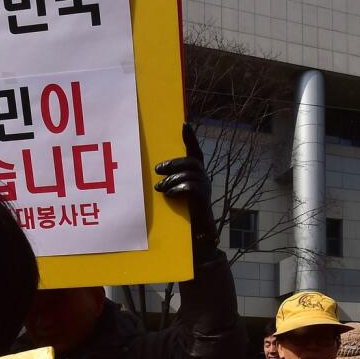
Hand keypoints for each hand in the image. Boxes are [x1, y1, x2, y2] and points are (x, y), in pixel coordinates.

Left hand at [154, 123, 215, 247]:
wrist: (196, 234)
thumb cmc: (181, 213)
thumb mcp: (174, 192)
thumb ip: (169, 181)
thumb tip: (154, 175)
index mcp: (196, 173)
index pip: (195, 151)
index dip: (191, 138)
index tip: (184, 124)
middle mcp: (204, 178)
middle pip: (192, 161)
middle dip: (174, 163)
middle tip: (157, 170)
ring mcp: (205, 188)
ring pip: (190, 173)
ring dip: (172, 180)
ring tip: (160, 188)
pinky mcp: (204, 199)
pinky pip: (191, 187)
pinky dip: (178, 189)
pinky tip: (169, 195)